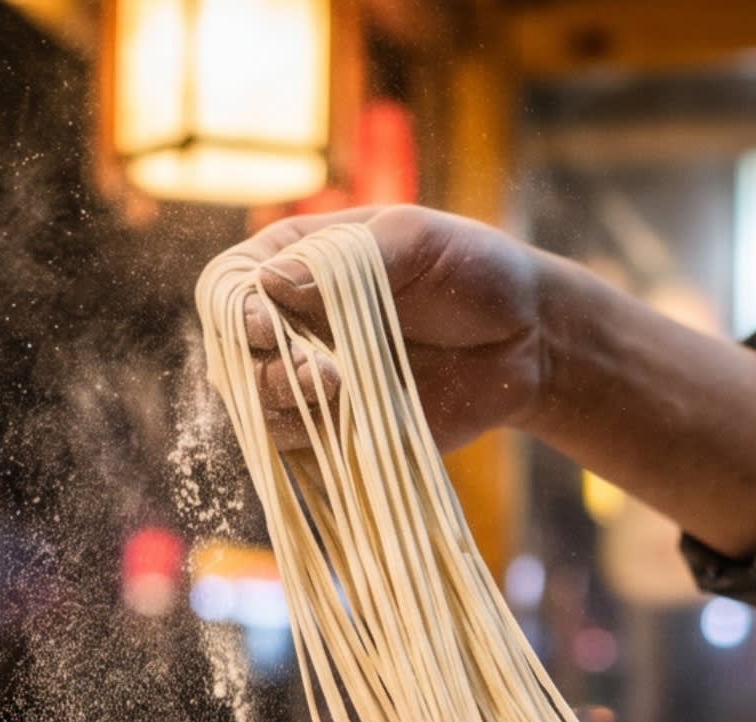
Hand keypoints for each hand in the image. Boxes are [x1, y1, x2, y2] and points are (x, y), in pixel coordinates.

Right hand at [232, 206, 549, 451]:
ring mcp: (312, 379)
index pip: (228, 285)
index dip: (235, 309)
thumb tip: (271, 282)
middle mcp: (292, 322)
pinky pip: (297, 447)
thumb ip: (350, 259)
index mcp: (298, 261)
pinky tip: (347, 425)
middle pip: (232, 352)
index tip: (266, 325)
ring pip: (257, 406)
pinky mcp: (338, 428)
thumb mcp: (417, 240)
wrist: (527, 339)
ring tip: (340, 389)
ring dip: (285, 405)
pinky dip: (310, 442)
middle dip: (263, 366)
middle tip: (319, 370)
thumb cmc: (473, 269)